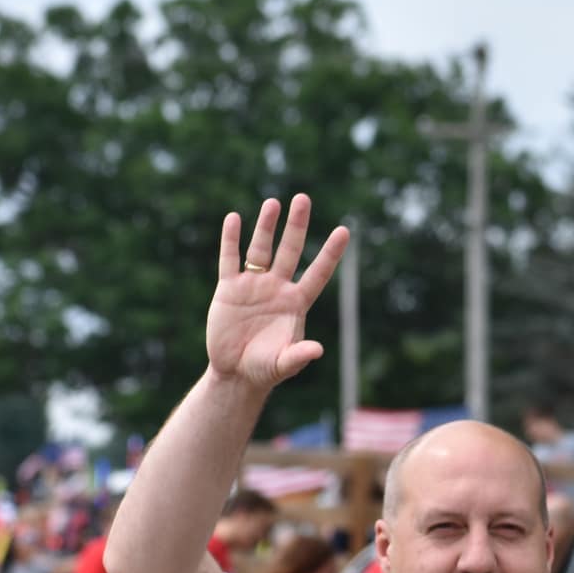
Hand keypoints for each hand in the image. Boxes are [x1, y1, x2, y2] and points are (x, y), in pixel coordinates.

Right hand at [208, 195, 349, 391]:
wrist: (235, 373)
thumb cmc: (264, 370)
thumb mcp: (283, 364)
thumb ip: (298, 356)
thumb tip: (317, 349)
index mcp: (296, 303)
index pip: (318, 273)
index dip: (331, 253)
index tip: (344, 231)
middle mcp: (277, 288)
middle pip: (290, 250)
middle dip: (296, 226)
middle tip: (302, 199)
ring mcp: (253, 285)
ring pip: (260, 249)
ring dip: (266, 226)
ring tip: (273, 203)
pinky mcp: (228, 288)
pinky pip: (230, 259)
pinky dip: (231, 240)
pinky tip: (234, 219)